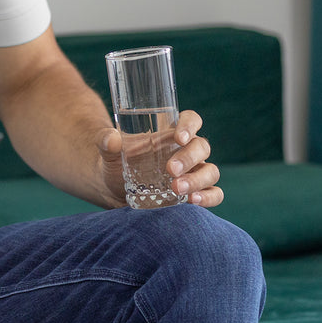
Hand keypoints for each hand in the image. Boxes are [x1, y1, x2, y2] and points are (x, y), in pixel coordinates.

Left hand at [95, 109, 222, 207]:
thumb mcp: (108, 152)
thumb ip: (106, 143)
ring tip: (177, 189)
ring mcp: (194, 172)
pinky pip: (215, 193)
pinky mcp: (196, 192)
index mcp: (171, 134)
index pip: (191, 120)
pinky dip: (209, 197)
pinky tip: (193, 201)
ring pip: (211, 170)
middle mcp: (187, 151)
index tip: (178, 137)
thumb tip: (111, 139)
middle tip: (170, 170)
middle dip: (189, 157)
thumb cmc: (116, 164)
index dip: (190, 125)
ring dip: (198, 179)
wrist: (113, 189)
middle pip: (201, 146)